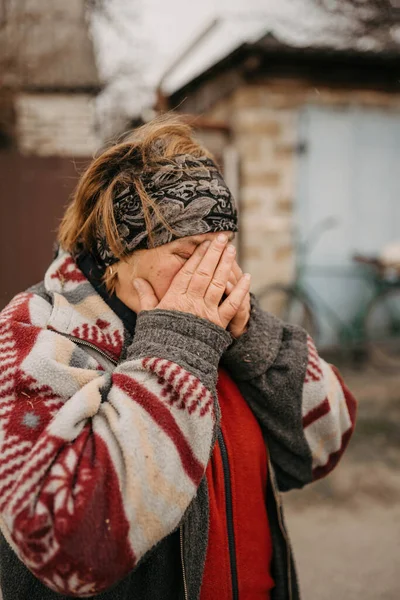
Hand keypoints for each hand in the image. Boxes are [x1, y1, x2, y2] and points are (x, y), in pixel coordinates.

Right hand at [133, 234, 250, 329]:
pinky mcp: (219, 324)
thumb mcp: (148, 316)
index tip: (205, 242)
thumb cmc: (157, 339)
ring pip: (218, 283)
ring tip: (232, 250)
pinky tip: (247, 277)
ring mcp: (206, 312)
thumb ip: (145, 296)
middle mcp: (192, 301)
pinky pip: (232, 304)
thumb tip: (137, 280)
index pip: (188, 271)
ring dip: (226, 265)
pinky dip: (241, 290)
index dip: (198, 255)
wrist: (170, 362)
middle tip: (223, 238)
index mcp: (174, 297)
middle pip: (205, 272)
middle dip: (214, 253)